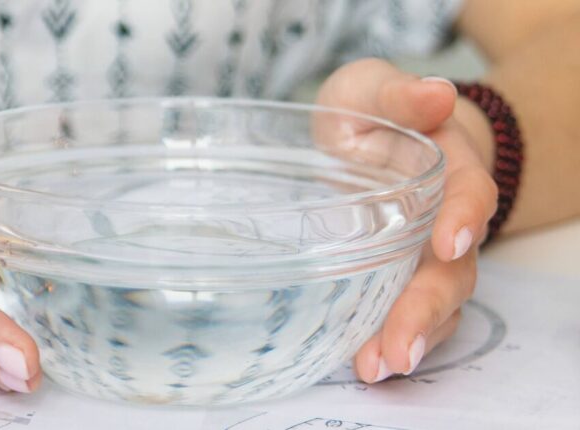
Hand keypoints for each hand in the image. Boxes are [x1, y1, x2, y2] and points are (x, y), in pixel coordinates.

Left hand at [316, 59, 497, 382]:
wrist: (370, 140)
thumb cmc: (372, 115)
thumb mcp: (372, 92)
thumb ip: (400, 96)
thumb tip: (436, 93)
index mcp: (448, 171)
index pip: (469, 196)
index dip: (462, 218)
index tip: (447, 242)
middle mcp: (445, 223)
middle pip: (453, 271)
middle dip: (427, 310)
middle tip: (400, 349)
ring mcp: (424, 257)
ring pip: (436, 304)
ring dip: (411, 338)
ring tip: (377, 367)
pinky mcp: (398, 278)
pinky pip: (406, 315)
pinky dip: (389, 339)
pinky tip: (363, 362)